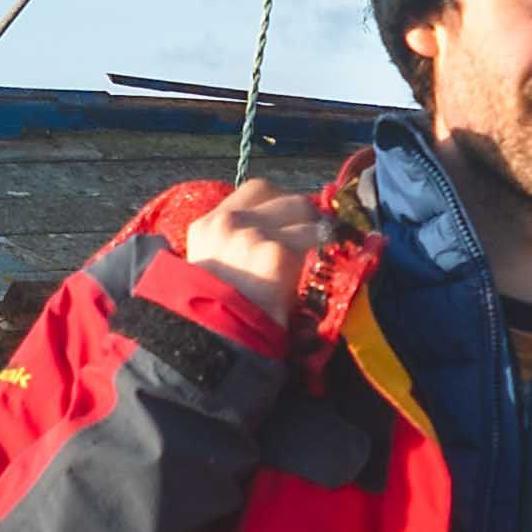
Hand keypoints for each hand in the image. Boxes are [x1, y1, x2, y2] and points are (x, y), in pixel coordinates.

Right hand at [178, 177, 330, 332]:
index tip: (291, 218)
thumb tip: (277, 232)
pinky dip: (322, 247)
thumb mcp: (216, 268)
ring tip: (323, 244)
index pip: (253, 191)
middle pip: (277, 194)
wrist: (220, 340)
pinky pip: (310, 238)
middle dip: (298, 209)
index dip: (278, 202)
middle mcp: (226, 222)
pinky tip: (325, 262)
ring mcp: (249, 233)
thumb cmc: (219, 315)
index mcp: (206, 226)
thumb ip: (237, 243)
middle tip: (313, 229)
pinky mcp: (274, 250)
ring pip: (299, 208)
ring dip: (314, 225)